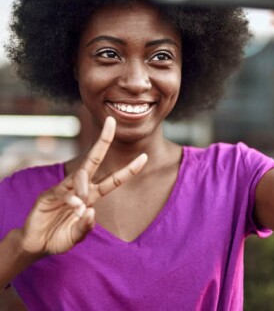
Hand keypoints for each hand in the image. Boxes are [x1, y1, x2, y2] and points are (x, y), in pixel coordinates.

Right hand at [20, 117, 146, 255]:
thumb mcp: (76, 236)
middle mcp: (81, 189)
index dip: (129, 170)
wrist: (36, 244)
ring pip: (80, 175)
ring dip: (83, 187)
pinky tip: (73, 208)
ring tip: (80, 205)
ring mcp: (65, 189)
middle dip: (103, 140)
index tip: (145, 157)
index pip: (113, 180)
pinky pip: (63, 190)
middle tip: (111, 121)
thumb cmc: (60, 237)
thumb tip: (89, 211)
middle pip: (94, 160)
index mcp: (92, 196)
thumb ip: (84, 227)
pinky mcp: (49, 194)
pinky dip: (71, 198)